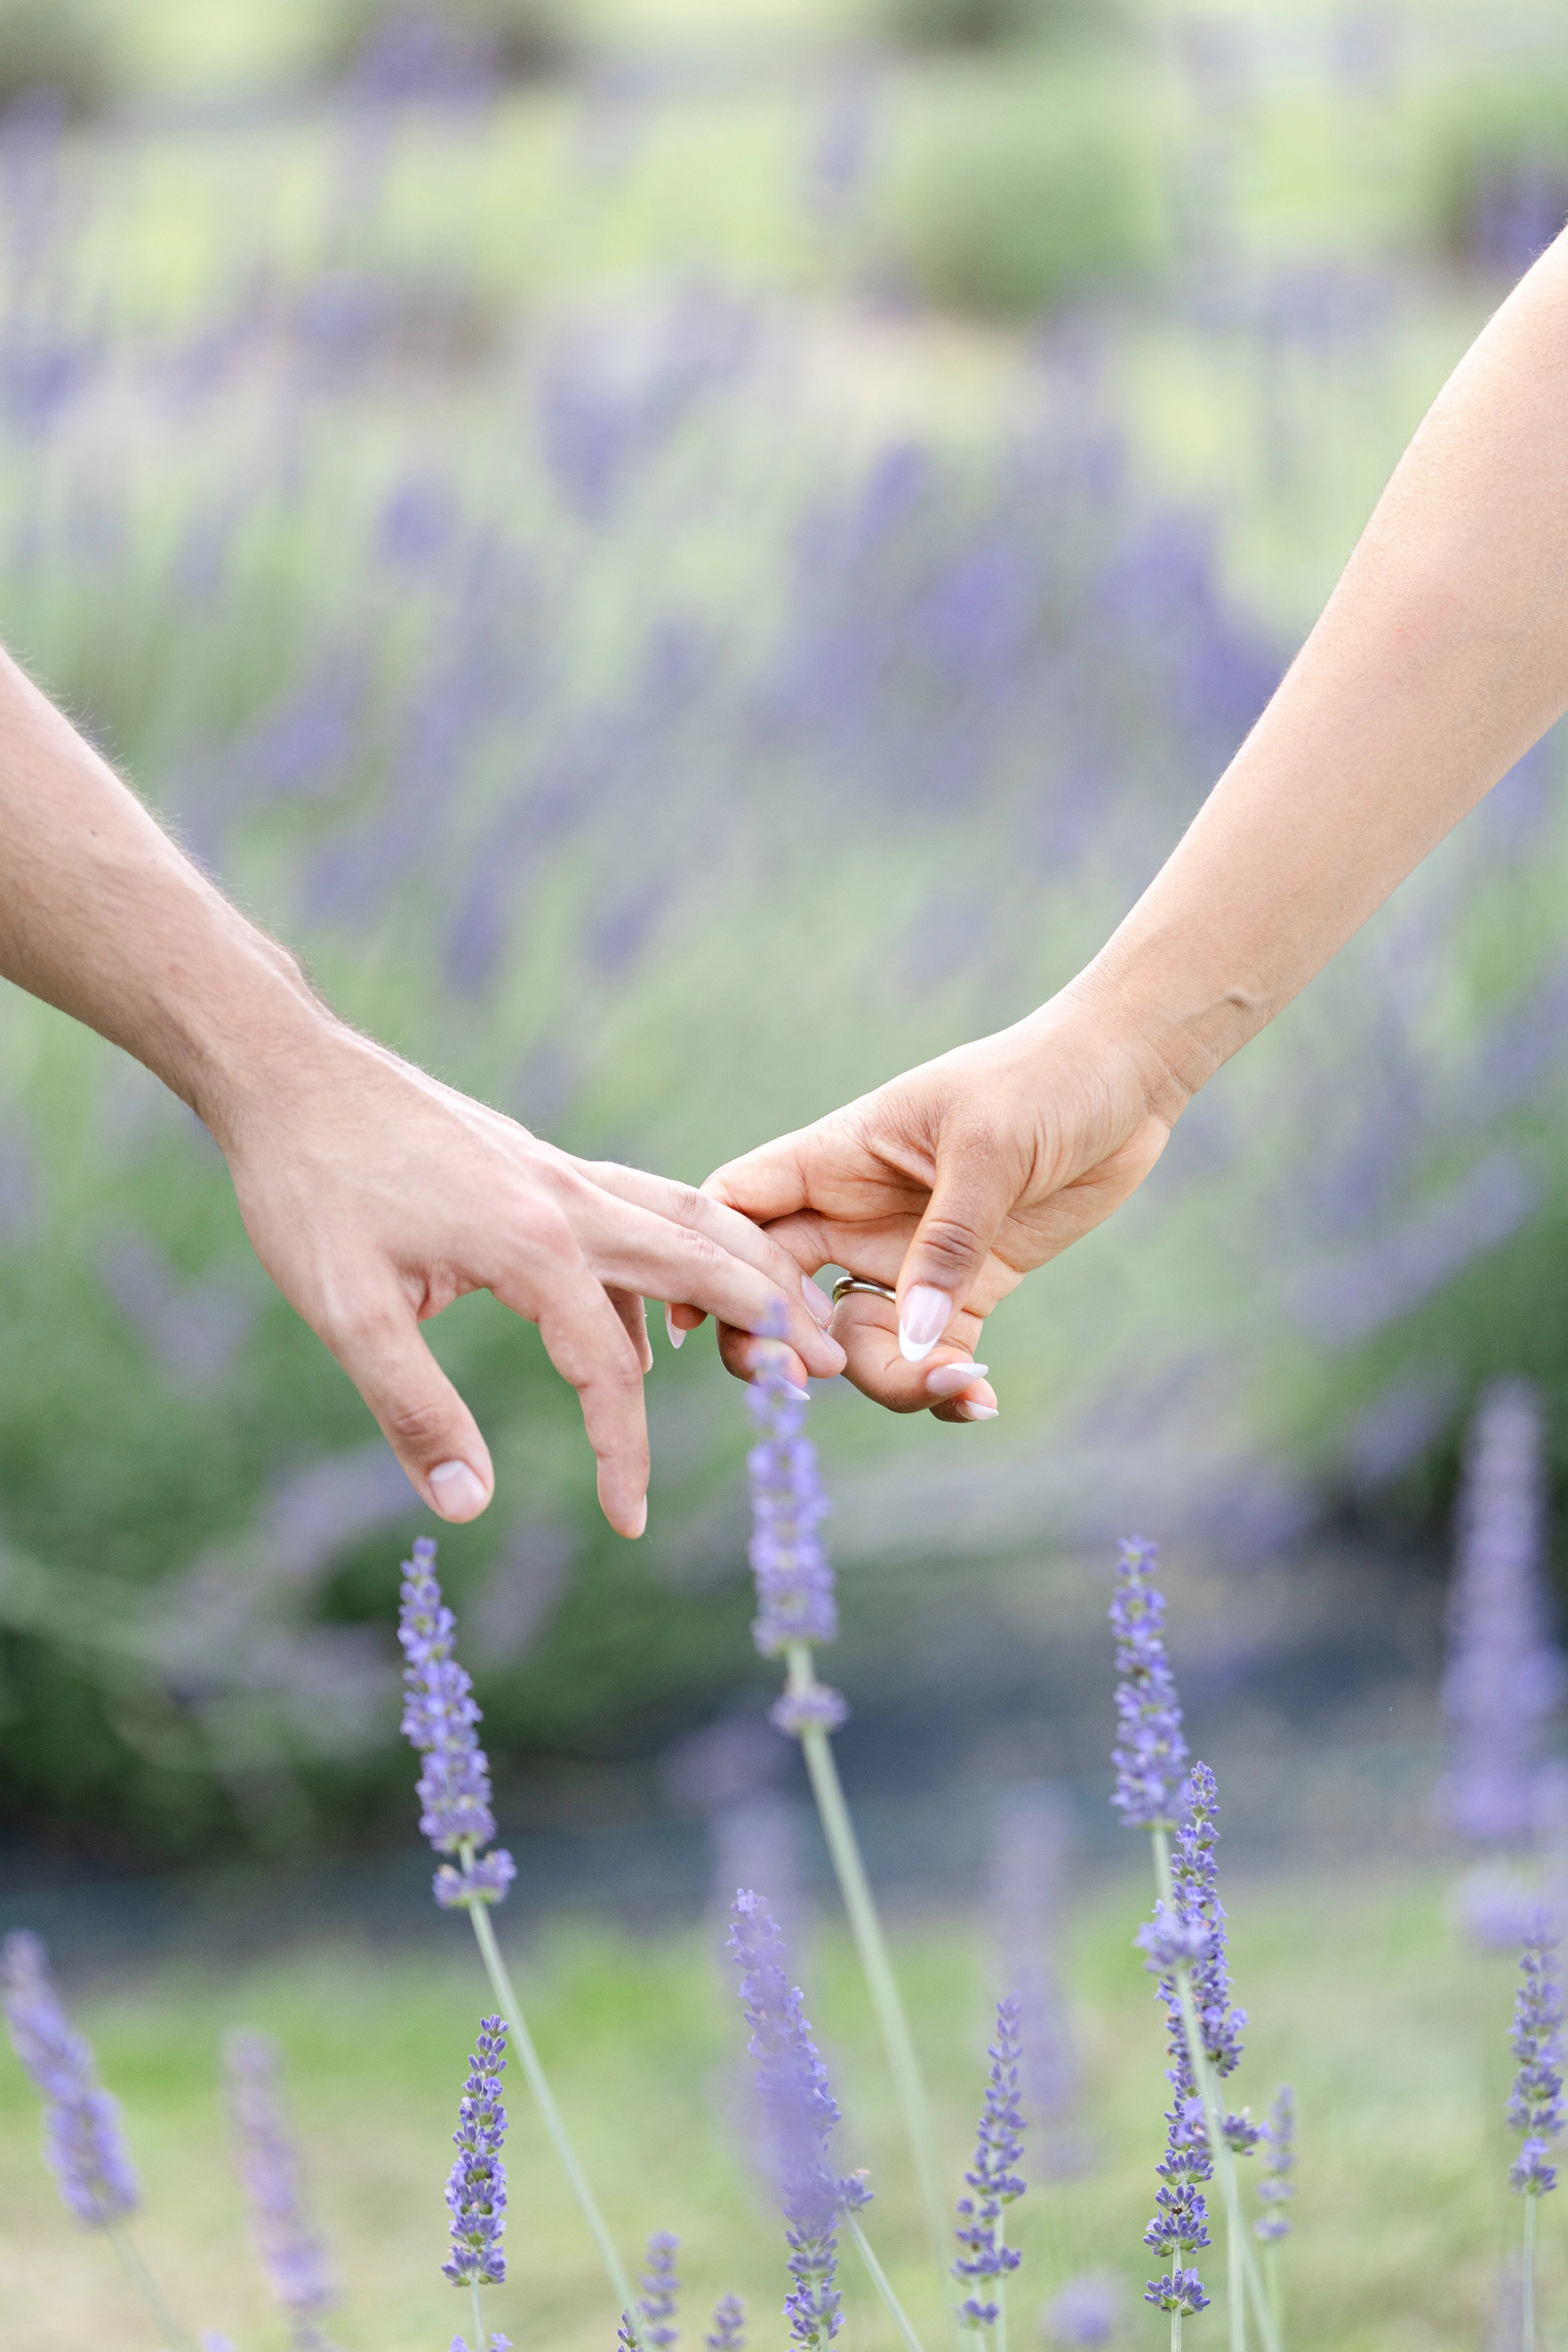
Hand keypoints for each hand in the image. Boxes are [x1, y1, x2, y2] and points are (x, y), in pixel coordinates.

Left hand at [217, 1020, 846, 1533]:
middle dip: (770, 1318)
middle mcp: (569, 1197)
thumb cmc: (310, 1191)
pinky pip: (634, 1211)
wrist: (288, 1073)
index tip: (627, 1523)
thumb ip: (414, 1411)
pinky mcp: (538, 1162)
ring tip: (787, 1320)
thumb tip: (466, 1508)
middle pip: (706, 1259)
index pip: (610, 1370)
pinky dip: (668, 1260)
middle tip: (825, 1370)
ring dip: (744, 1267)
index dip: (623, 1454)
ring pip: (687, 1216)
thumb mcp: (347, 1313)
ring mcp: (559, 1170)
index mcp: (533, 1243)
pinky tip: (648, 1326)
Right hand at [699, 983, 1185, 1419]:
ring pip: (857, 1338)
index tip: (690, 1323)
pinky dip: (948, 1385)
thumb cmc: (1045, 1080)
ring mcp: (908, 1255)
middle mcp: (857, 1212)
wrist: (1127, 1076)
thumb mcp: (991, 1148)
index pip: (739, 1208)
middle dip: (786, 1345)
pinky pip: (932, 1352)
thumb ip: (947, 1243)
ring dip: (890, 1378)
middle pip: (781, 1291)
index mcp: (837, 1158)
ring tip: (958, 1388)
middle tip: (815, 1382)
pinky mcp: (965, 1286)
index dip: (707, 1263)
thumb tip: (914, 1340)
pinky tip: (980, 1400)